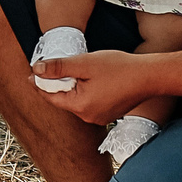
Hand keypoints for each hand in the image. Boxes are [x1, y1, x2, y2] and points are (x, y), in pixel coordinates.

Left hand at [30, 48, 153, 125]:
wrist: (149, 76)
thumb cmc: (119, 68)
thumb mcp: (85, 63)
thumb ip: (59, 67)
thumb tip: (36, 70)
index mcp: (80, 106)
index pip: (51, 96)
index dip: (40, 83)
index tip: (32, 73)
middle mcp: (88, 117)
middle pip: (64, 99)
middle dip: (58, 84)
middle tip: (55, 66)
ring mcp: (99, 118)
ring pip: (77, 101)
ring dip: (74, 87)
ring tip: (78, 71)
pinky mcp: (108, 114)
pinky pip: (90, 103)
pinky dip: (86, 92)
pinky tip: (94, 79)